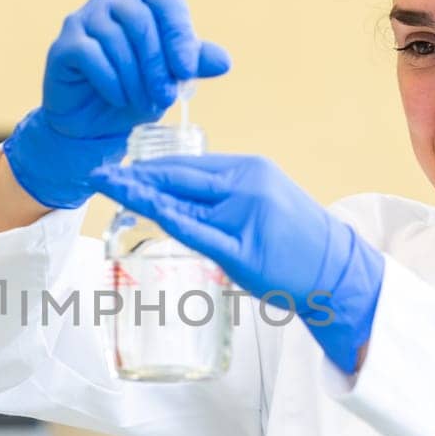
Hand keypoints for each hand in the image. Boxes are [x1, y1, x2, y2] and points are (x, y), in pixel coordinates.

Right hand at [1, 0, 230, 208]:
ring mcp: (82, 20)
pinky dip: (109, 81)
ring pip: (116, 40)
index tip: (187, 71)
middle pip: (141, 22)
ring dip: (134, 78)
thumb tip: (224, 61)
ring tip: (141, 103)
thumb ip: (192, 65)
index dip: (180, 35)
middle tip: (165, 98)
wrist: (92, 126)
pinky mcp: (63, 45)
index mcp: (142, 3)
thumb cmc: (133, 94)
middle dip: (157, 65)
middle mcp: (110, 3)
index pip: (167, 3)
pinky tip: (117, 98)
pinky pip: (91, 55)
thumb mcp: (169, 80)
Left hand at [92, 154, 384, 373]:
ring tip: (108, 189)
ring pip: (182, 201)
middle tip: (99, 174)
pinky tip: (143, 210)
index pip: (189, 165)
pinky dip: (166, 219)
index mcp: (250, 169)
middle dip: (135, 176)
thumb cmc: (296, 241)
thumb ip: (226, 196)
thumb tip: (184, 197)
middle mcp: (247, 184)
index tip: (121, 168)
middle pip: (179, 177)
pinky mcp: (243, 249)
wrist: (335, 270)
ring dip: (141, 194)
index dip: (151, 167)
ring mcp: (245, 215)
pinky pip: (196, 232)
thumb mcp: (263, 202)